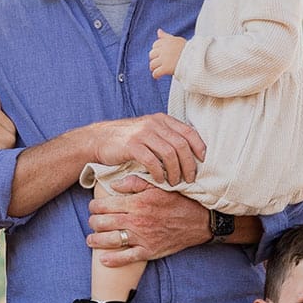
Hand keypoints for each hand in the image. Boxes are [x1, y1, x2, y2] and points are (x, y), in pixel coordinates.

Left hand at [88, 178, 210, 263]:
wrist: (199, 221)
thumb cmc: (178, 201)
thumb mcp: (157, 186)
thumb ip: (134, 183)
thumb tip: (113, 184)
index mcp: (136, 203)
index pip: (104, 205)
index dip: (94, 206)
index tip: (93, 207)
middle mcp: (136, 221)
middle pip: (102, 223)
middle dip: (93, 222)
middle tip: (92, 221)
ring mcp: (142, 238)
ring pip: (110, 241)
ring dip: (96, 240)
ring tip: (91, 239)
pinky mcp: (149, 251)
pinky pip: (126, 258)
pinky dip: (112, 260)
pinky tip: (103, 259)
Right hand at [90, 114, 205, 187]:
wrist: (100, 139)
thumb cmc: (128, 140)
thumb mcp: (150, 132)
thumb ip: (167, 137)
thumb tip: (189, 152)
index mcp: (162, 120)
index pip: (188, 131)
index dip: (199, 146)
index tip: (202, 161)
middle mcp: (154, 124)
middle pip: (181, 144)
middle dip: (189, 164)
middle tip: (190, 178)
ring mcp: (143, 134)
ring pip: (169, 153)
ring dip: (175, 171)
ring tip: (175, 182)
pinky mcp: (132, 146)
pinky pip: (152, 161)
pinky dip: (159, 173)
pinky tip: (160, 180)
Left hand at [149, 29, 185, 79]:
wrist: (197, 60)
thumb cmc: (189, 50)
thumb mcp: (177, 40)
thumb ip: (166, 36)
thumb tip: (158, 31)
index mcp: (167, 41)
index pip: (155, 45)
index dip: (157, 51)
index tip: (162, 55)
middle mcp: (164, 49)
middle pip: (151, 54)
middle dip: (154, 59)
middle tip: (159, 64)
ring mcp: (164, 59)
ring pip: (152, 64)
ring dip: (154, 68)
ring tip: (157, 70)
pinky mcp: (166, 68)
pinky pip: (156, 73)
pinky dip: (156, 75)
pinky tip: (158, 76)